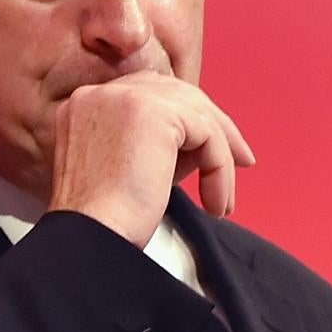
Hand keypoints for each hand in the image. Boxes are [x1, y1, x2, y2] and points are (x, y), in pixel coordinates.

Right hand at [48, 73, 256, 243]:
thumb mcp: (132, 169)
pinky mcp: (151, 113)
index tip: (217, 152)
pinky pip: (207, 133)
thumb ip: (161, 144)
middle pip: (179, 94)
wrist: (90, 240)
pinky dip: (220, 169)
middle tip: (242, 161)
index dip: (191, 119)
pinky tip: (215, 203)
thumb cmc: (107, 220)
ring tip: (223, 198)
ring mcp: (125, 97)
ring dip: (221, 158)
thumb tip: (205, 139)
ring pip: (198, 114)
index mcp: (89, 103)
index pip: (153, 94)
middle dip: (217, 128)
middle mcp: (102, 92)